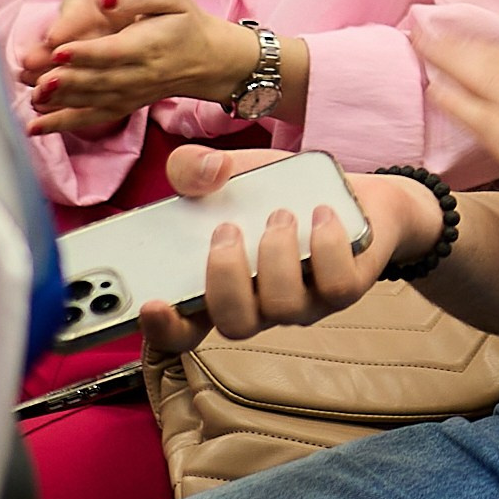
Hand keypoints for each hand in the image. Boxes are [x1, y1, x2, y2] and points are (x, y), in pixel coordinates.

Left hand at [21, 0, 260, 135]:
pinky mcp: (124, 106)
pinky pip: (93, 118)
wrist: (208, 58)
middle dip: (68, 82)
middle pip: (100, 80)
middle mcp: (141, 74)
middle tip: (38, 80)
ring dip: (61, 102)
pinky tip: (36, 127)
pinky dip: (64, 124)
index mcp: (150, 43)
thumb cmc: (184, 20)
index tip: (59, 50)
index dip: (87, 52)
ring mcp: (131, 94)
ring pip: (93, 100)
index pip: (115, 50)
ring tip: (33, 97)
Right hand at [135, 146, 442, 354]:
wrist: (346, 193)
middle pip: (235, 325)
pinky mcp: (346, 289)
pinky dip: (327, 245)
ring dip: (276, 255)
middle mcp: (260, 305)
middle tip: (229, 229)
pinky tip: (322, 213)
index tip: (152, 303)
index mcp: (220, 288)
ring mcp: (305, 303)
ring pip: (284, 307)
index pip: (184, 332)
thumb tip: (209, 171)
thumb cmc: (277, 191)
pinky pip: (336, 286)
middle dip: (226, 278)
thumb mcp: (230, 171)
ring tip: (281, 214)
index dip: (163, 329)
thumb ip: (194, 167)